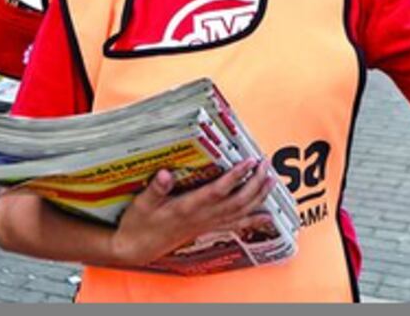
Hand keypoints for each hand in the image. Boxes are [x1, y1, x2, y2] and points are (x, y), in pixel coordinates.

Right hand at [108, 159, 276, 267]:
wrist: (138, 247)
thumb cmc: (139, 223)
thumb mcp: (142, 203)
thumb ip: (156, 189)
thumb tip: (165, 174)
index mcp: (187, 207)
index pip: (217, 190)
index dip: (235, 176)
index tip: (249, 161)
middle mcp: (202, 217)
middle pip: (236, 201)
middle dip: (254, 183)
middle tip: (265, 165)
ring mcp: (207, 224)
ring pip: (240, 212)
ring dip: (258, 197)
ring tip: (271, 181)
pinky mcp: (207, 228)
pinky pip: (235, 225)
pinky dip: (253, 219)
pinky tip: (267, 216)